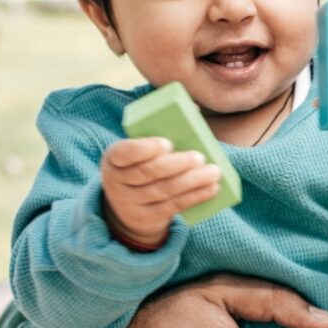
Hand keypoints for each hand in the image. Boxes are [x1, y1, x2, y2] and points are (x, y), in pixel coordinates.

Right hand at [101, 137, 220, 244]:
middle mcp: (117, 182)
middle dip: (177, 164)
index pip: (125, 152)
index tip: (168, 143)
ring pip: (164, 190)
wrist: (128, 208)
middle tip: (200, 157)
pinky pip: (174, 206)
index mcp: (114, 159)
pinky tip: (212, 188)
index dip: (146, 148)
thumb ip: (159, 134)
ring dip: (192, 181)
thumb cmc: (141, 167)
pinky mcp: (148, 218)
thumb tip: (194, 109)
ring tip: (214, 172)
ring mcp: (131, 203)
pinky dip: (195, 196)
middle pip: (148, 172)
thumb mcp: (138, 153)